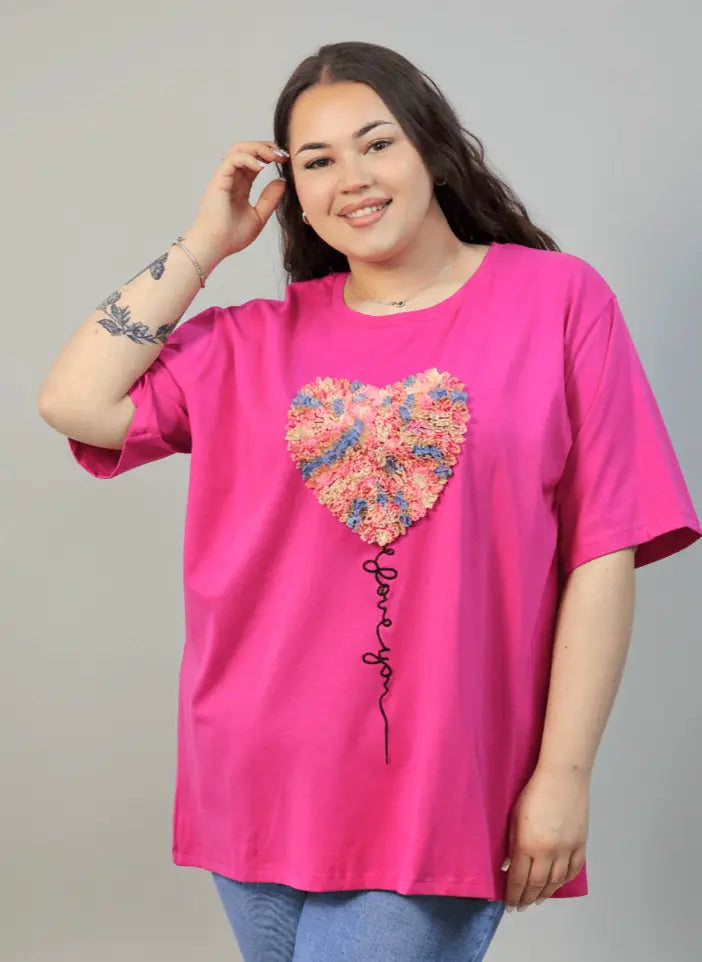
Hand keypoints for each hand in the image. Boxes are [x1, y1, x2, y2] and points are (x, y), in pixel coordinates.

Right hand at [190, 140, 288, 259]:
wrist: (215, 246)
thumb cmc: (231, 236)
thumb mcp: (259, 216)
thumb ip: (270, 199)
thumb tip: (282, 182)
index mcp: (241, 186)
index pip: (255, 162)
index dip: (271, 157)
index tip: (286, 160)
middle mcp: (232, 178)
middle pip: (247, 150)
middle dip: (266, 147)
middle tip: (283, 154)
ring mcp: (224, 177)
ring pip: (239, 149)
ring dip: (258, 148)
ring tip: (274, 156)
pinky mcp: (219, 180)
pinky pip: (233, 159)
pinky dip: (248, 158)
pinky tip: (261, 167)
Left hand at [501, 766, 589, 910]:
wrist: (563, 778)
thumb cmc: (533, 792)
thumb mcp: (514, 817)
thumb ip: (512, 843)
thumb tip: (508, 865)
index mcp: (528, 844)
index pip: (519, 878)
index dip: (513, 894)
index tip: (510, 905)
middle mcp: (548, 851)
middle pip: (537, 884)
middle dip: (527, 898)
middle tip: (521, 906)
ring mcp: (566, 849)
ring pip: (556, 881)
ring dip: (545, 893)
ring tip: (537, 899)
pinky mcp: (580, 844)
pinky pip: (574, 870)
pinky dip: (565, 881)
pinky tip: (557, 885)